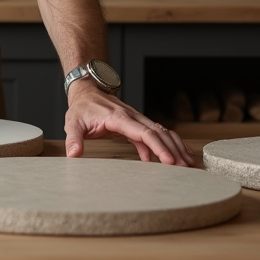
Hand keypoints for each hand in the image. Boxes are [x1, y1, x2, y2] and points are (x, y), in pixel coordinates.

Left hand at [64, 80, 193, 165]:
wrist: (87, 91)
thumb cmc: (81, 107)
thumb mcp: (73, 122)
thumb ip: (74, 138)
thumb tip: (73, 154)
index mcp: (119, 118)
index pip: (144, 132)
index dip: (158, 147)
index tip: (168, 161)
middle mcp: (132, 117)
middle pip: (158, 133)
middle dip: (172, 150)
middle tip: (184, 168)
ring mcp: (136, 119)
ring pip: (160, 132)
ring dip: (174, 146)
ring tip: (186, 163)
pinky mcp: (136, 124)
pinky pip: (154, 134)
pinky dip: (164, 145)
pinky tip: (170, 158)